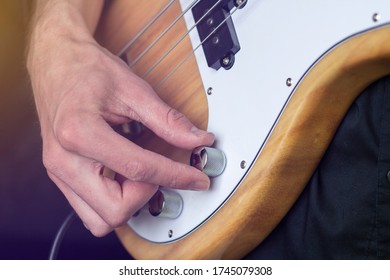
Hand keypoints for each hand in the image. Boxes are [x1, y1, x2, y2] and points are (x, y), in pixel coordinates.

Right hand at [27, 2, 213, 236]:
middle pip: (115, 211)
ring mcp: (57, 171)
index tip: (196, 178)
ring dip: (129, 204)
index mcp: (79, 131)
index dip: (176, 176)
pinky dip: (113, 201)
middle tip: (159, 172)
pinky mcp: (60, 176)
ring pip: (99, 220)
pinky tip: (124, 177)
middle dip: (146, 197)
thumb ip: (168, 121)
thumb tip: (197, 140)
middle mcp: (63, 159)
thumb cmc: (88, 70)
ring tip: (140, 175)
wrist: (57, 62)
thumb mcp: (133, 90)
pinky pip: (89, 209)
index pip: (138, 169)